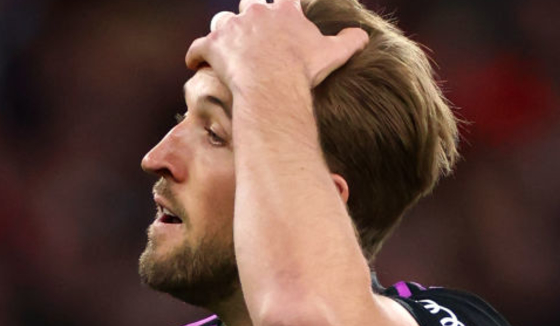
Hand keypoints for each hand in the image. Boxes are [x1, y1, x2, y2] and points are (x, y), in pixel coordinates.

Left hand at [185, 0, 368, 93]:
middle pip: (249, 2)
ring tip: (226, 47)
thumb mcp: (333, 54)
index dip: (282, 1)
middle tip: (251, 29)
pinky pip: (197, 47)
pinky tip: (195, 62)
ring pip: (221, 21)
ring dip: (223, 32)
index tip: (281, 6)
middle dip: (250, 13)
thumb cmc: (303, 69)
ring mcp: (232, 27)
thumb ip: (350, 41)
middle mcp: (256, 11)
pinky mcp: (213, 46)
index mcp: (284, 10)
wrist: (273, 84)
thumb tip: (364, 36)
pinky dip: (196, 55)